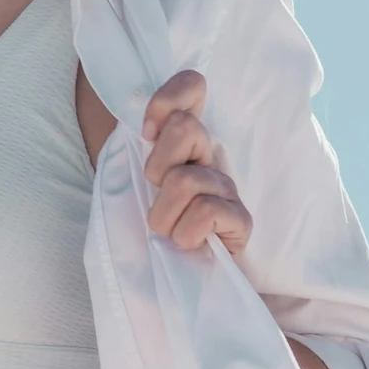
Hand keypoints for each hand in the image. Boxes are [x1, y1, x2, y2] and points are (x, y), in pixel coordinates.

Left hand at [142, 71, 251, 257]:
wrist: (166, 282)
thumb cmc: (143, 231)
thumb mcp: (127, 181)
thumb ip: (132, 146)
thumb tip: (140, 118)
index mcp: (183, 142)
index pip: (193, 86)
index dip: (168, 99)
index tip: (147, 132)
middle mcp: (209, 157)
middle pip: (186, 127)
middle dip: (158, 164)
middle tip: (156, 193)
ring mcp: (227, 188)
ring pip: (186, 178)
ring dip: (164, 213)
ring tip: (167, 229)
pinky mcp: (241, 220)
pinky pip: (207, 210)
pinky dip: (186, 232)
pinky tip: (188, 243)